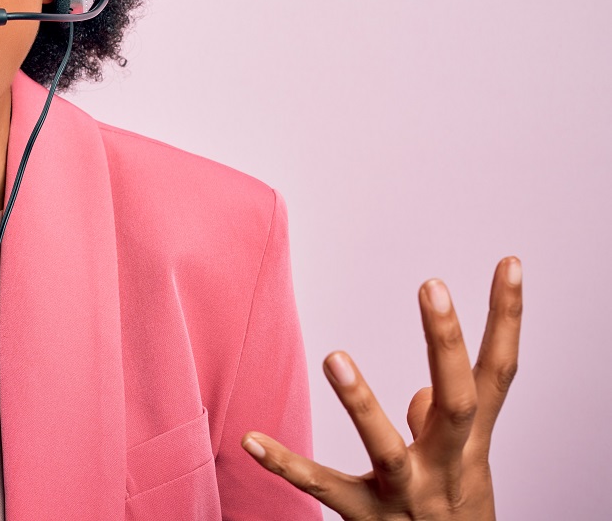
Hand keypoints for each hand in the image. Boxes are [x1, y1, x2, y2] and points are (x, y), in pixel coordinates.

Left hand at [241, 256, 521, 519]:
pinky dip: (285, 464)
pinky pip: (322, 489)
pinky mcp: (367, 520)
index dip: (506, 319)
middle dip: (446, 344)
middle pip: (458, 401)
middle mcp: (447, 468)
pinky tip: (250, 438)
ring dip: (362, 404)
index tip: (507, 262)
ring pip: (388, 450)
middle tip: (431, 285)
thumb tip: (424, 393)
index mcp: (470, 444)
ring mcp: (408, 496)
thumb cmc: (455, 517)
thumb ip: (447, 425)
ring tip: (336, 356)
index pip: (498, 373)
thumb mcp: (464, 469)